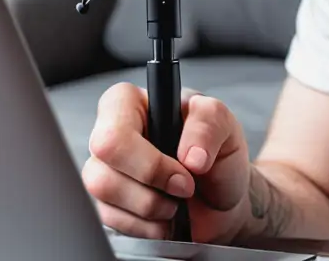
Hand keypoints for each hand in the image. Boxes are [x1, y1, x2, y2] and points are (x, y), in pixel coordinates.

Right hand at [82, 82, 251, 243]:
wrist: (223, 199)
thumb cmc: (219, 155)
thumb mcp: (226, 126)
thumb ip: (210, 125)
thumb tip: (191, 155)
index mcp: (135, 103)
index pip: (115, 129)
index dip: (148, 160)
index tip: (185, 167)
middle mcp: (113, 132)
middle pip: (102, 163)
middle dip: (150, 186)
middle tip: (185, 188)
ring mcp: (105, 168)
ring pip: (101, 193)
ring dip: (149, 207)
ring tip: (176, 202)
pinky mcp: (106, 202)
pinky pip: (109, 220)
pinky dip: (145, 225)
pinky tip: (165, 216)